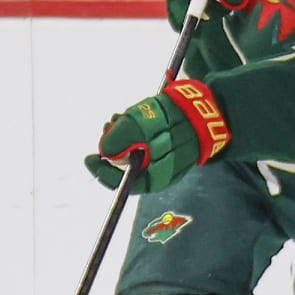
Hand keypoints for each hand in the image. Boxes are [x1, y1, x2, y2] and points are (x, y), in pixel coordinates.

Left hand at [85, 78, 231, 193]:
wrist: (205, 110)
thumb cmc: (173, 119)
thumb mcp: (141, 125)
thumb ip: (121, 139)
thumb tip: (104, 151)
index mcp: (153, 177)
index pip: (121, 184)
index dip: (101, 171)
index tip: (88, 157)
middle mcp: (157, 174)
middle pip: (124, 167)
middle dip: (111, 148)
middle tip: (107, 127)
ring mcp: (163, 161)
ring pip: (131, 154)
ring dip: (121, 136)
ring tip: (119, 117)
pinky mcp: (166, 148)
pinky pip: (143, 146)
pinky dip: (134, 133)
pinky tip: (131, 118)